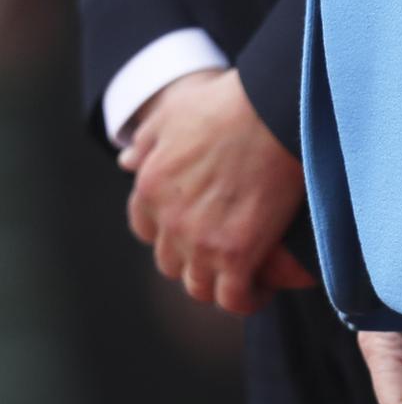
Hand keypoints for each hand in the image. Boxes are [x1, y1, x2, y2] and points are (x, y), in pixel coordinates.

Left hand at [121, 68, 314, 313]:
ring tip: (245, 279)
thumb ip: (148, 140)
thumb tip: (126, 161)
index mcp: (150, 187)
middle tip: (225, 255)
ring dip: (219, 285)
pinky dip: (245, 300)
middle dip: (195, 262)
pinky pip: (233, 298)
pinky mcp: (237, 255)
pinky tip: (261, 292)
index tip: (196, 231)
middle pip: (171, 264)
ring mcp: (201, 242)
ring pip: (199, 287)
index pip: (147, 230)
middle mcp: (169, 220)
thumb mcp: (175, 112)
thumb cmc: (231, 103)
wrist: (273, 111)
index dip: (171, 234)